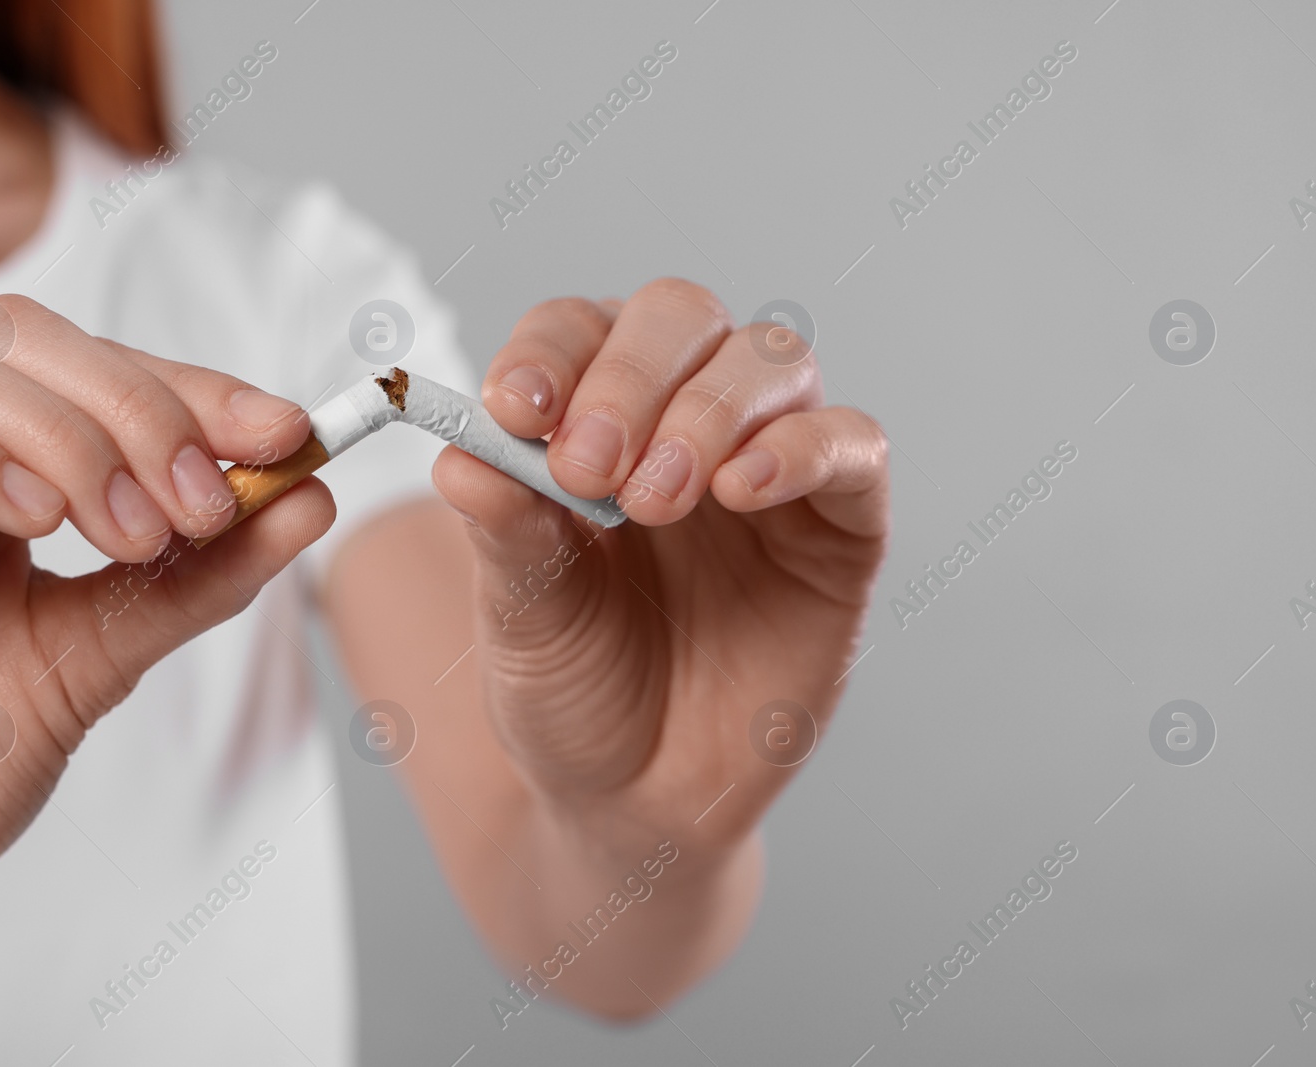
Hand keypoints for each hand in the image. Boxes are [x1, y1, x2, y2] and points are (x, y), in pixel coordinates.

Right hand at [0, 295, 329, 993]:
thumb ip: (192, 575)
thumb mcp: (94, 656)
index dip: (192, 388)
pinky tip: (33, 520)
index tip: (290, 432)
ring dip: (64, 433)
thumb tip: (310, 497)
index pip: (86, 368)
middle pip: (15, 338)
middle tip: (208, 498)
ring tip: (133, 531)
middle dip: (138, 404)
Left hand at [431, 278, 887, 853]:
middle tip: (588, 468)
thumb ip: (503, 528)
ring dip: (707, 410)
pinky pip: (851, 447)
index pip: (580, 328)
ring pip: (770, 361)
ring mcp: (771, 469)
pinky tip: (741, 489)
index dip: (550, 351)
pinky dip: (802, 448)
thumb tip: (463, 452)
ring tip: (655, 498)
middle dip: (630, 376)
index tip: (513, 408)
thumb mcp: (518, 613)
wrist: (638, 800)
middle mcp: (686, 422)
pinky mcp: (842, 527)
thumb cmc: (574, 691)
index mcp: (596, 420)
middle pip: (681, 317)